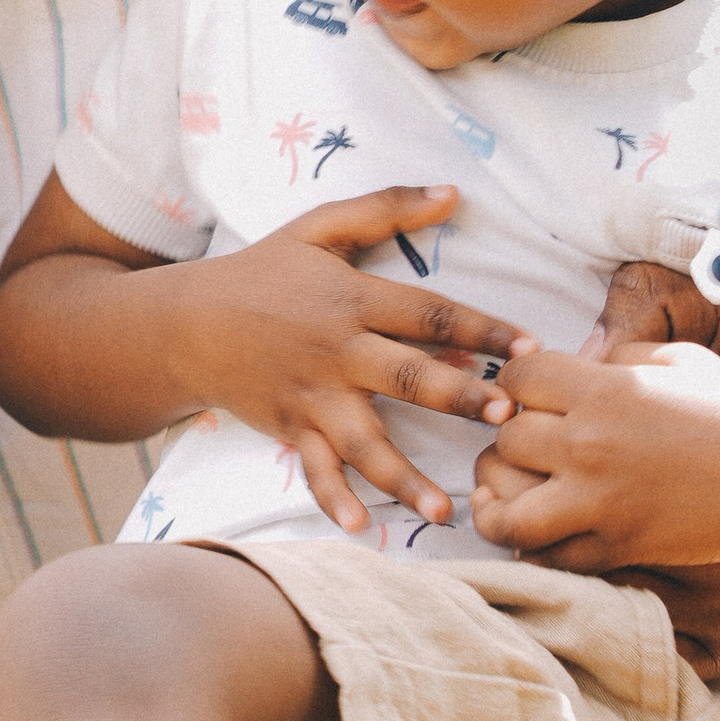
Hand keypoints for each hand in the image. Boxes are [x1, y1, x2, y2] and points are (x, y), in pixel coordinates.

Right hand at [173, 186, 523, 531]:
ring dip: (405, 478)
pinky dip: (332, 498)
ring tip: (445, 511)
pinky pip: (313, 469)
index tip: (532, 348)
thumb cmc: (262, 272)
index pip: (429, 313)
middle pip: (406, 377)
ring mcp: (312, 395)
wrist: (187, 322)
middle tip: (506, 418)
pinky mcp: (290, 427)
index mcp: (352, 299)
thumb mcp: (318, 228)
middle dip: (458, 398)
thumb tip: (454, 194)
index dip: (483, 328)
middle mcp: (337, 351)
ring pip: (364, 441)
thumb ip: (386, 207)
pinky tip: (359, 526)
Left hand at [470, 341, 719, 571]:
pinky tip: (537, 536)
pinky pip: (546, 557)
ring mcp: (599, 500)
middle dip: (509, 444)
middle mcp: (590, 443)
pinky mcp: (615, 546)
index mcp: (603, 390)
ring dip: (498, 506)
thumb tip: (576, 359)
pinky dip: (533, 550)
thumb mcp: (679, 361)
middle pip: (505, 442)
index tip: (526, 399)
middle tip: (525, 452)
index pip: (514, 378)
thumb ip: (618, 358)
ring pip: (505, 510)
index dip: (513, 386)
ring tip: (503, 501)